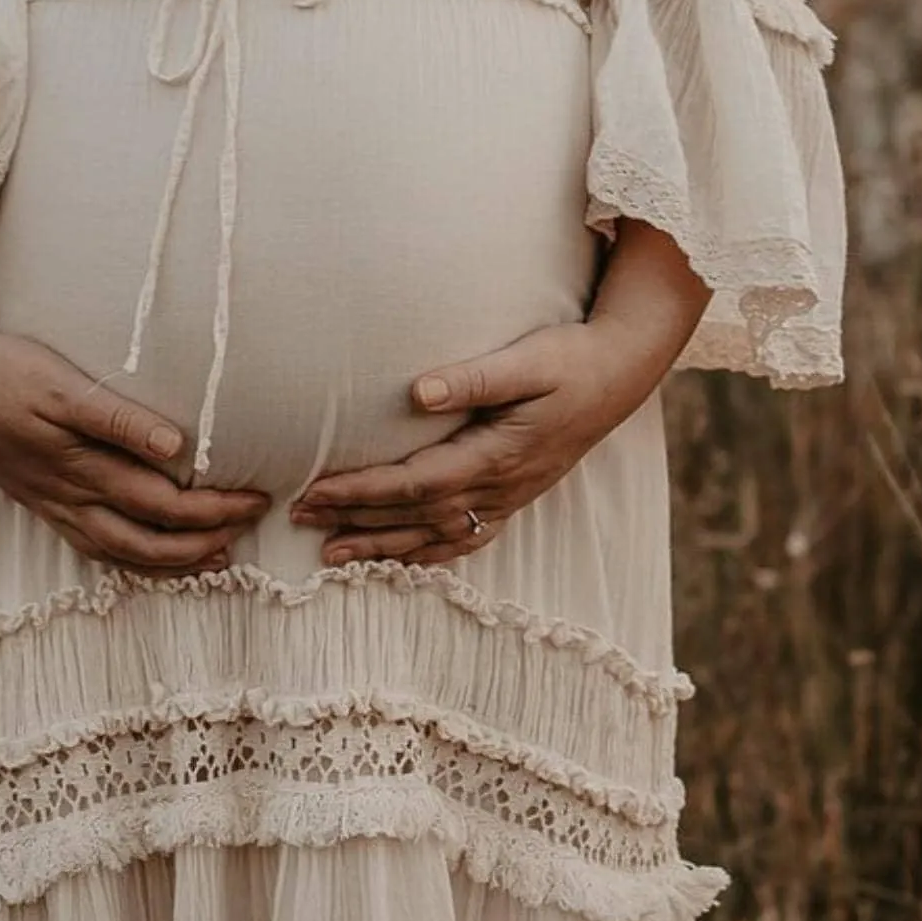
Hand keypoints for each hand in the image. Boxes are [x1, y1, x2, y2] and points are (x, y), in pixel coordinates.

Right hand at [0, 257, 266, 574]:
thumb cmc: (5, 372)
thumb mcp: (61, 385)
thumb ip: (118, 419)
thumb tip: (175, 448)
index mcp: (80, 466)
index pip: (162, 503)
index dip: (213, 508)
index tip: (255, 496)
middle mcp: (68, 497)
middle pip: (148, 538)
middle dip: (204, 540)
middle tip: (250, 525)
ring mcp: (53, 506)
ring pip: (121, 553)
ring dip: (172, 562)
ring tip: (216, 558)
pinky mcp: (41, 504)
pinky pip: (93, 549)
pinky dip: (131, 561)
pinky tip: (152, 558)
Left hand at [290, 225, 709, 567]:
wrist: (621, 372)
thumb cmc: (571, 358)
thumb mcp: (527, 359)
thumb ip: (474, 378)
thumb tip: (419, 391)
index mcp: (496, 454)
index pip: (414, 483)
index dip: (361, 491)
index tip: (314, 490)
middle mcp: (500, 486)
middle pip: (415, 515)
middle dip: (356, 519)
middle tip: (300, 519)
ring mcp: (509, 498)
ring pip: (435, 536)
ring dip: (382, 546)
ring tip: (332, 556)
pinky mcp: (515, 497)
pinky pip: (465, 539)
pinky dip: (427, 555)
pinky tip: (399, 562)